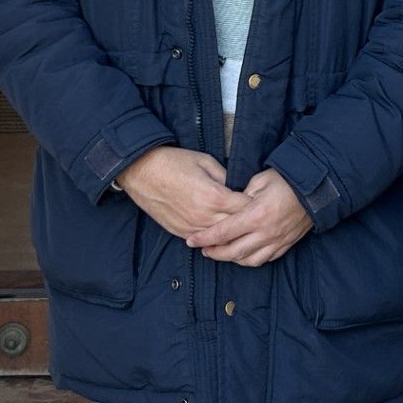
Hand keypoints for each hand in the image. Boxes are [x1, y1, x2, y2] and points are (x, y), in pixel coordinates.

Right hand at [114, 146, 247, 237]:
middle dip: (247, 223)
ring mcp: (191, 227)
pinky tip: (220, 234)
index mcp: (214, 196)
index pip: (245, 209)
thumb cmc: (173, 162)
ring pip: (220, 240)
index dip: (256, 206)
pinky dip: (213, 239)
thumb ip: (225, 177)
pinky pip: (203, 241)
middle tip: (256, 219)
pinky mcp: (179, 232)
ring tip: (241, 230)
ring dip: (231, 235)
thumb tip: (237, 188)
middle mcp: (204, 216)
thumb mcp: (205, 161)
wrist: (141, 171)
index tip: (262, 203)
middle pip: (236, 228)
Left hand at [187, 169, 311, 266]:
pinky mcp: (286, 244)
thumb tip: (230, 205)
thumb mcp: (259, 180)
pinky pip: (265, 259)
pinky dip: (250, 259)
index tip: (191, 241)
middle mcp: (265, 232)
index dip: (205, 238)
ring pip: (249, 260)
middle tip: (203, 249)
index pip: (224, 231)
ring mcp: (277, 241)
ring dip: (232, 259)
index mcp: (256, 215)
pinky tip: (242, 255)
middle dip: (214, 253)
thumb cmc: (287, 180)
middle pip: (233, 251)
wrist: (317, 189)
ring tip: (221, 253)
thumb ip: (241, 195)